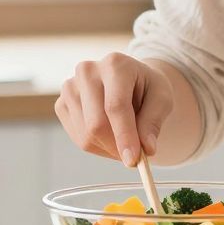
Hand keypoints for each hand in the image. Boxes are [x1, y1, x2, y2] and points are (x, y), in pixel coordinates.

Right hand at [54, 52, 171, 166]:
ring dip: (108, 148)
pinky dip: (97, 146)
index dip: (124, 135)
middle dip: (116, 147)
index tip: (133, 160)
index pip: (115, 106)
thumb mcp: (162, 99)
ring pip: (86, 135)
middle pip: (96, 123)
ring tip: (125, 138)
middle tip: (134, 157)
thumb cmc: (147, 89)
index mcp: (115, 64)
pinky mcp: (61, 104)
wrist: (129, 81)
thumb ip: (154, 122)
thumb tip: (146, 149)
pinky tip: (110, 135)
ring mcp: (70, 88)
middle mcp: (87, 71)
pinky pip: (78, 138)